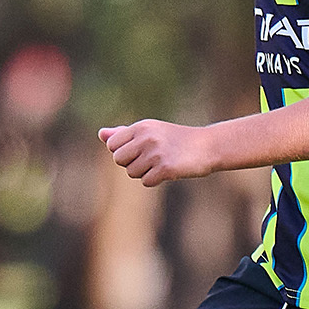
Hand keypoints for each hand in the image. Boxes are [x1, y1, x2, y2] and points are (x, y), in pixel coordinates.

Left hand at [99, 119, 219, 185]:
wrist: (207, 146)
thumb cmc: (175, 139)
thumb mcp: (150, 131)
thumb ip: (124, 133)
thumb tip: (101, 134)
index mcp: (141, 127)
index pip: (112, 145)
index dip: (123, 151)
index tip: (138, 150)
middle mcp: (146, 138)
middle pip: (118, 160)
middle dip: (131, 163)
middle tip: (149, 159)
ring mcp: (155, 153)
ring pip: (131, 172)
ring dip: (144, 172)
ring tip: (160, 163)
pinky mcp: (165, 168)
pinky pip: (146, 182)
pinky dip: (155, 180)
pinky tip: (167, 171)